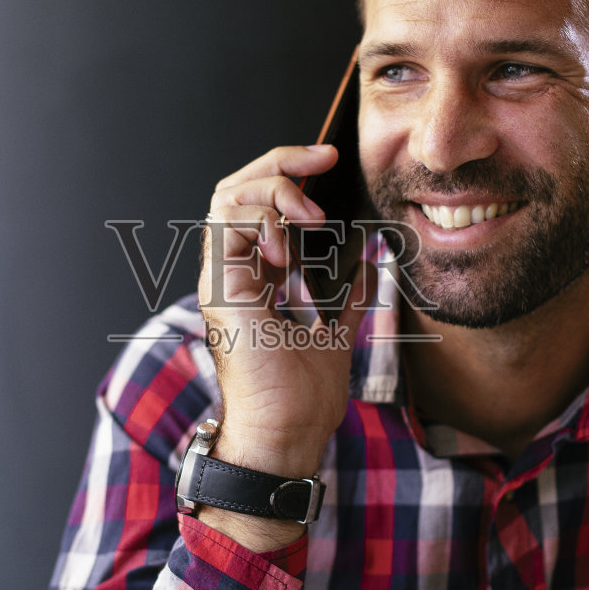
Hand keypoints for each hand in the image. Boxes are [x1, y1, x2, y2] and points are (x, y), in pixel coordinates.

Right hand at [198, 144, 370, 482]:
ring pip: (228, 196)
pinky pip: (228, 223)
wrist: (288, 433)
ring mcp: (221, 279)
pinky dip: (264, 219)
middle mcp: (230, 273)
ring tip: (313, 215)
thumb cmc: (303, 398)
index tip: (330, 160)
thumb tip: (368, 263)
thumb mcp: (337, 333)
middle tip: (324, 156)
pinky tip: (292, 246)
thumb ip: (347, 297)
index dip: (289, 173)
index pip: (257, 204)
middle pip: (237, 188)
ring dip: (275, 189)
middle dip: (281, 162)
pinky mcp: (220, 288)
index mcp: (253, 279)